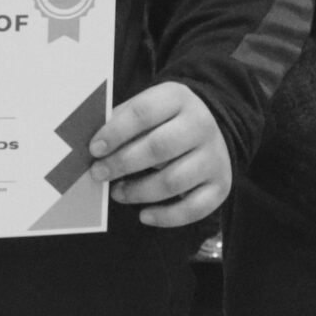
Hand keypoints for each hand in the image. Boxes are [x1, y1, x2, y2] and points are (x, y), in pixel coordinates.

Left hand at [87, 82, 229, 226]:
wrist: (211, 127)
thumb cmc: (164, 120)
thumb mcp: (146, 108)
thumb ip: (121, 122)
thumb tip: (94, 148)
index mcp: (178, 98)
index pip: (143, 112)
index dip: (115, 132)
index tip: (94, 149)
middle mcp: (201, 125)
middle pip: (159, 147)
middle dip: (122, 163)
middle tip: (98, 174)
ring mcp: (214, 156)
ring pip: (173, 181)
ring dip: (138, 192)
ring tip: (118, 193)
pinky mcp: (221, 185)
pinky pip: (194, 208)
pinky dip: (166, 217)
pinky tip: (144, 215)